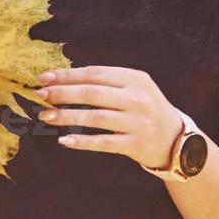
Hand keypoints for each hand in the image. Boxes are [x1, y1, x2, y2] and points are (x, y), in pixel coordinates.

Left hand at [34, 65, 183, 169]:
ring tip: (45, 116)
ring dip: (66, 116)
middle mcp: (138, 98)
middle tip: (40, 95)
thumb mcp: (134, 88)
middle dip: (62, 93)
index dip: (67, 75)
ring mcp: (138, 122)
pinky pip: (103, 142)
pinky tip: (64, 140)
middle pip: (92, 93)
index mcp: (135, 78)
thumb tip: (63, 79)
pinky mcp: (136, 144)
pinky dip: (82, 141)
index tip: (44, 78)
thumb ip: (107, 82)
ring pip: (94, 117)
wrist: (178, 140)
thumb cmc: (146, 110)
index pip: (95, 73)